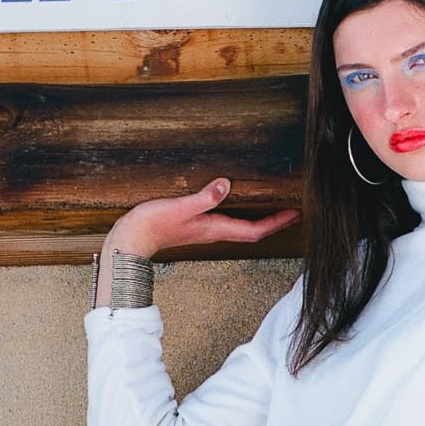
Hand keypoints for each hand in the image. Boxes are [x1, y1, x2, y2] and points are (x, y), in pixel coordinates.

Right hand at [106, 177, 298, 269]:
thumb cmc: (152, 225)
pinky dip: (238, 213)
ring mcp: (204, 229)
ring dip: (258, 219)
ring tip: (272, 207)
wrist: (130, 241)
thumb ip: (204, 197)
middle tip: (292, 211)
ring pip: (239, 226)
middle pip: (251, 230)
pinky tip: (236, 203)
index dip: (276, 223)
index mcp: (214, 228)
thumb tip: (226, 185)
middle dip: (273, 222)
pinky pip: (224, 220)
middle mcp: (213, 231)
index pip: (253, 230)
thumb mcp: (180, 207)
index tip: (294, 213)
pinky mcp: (194, 225)